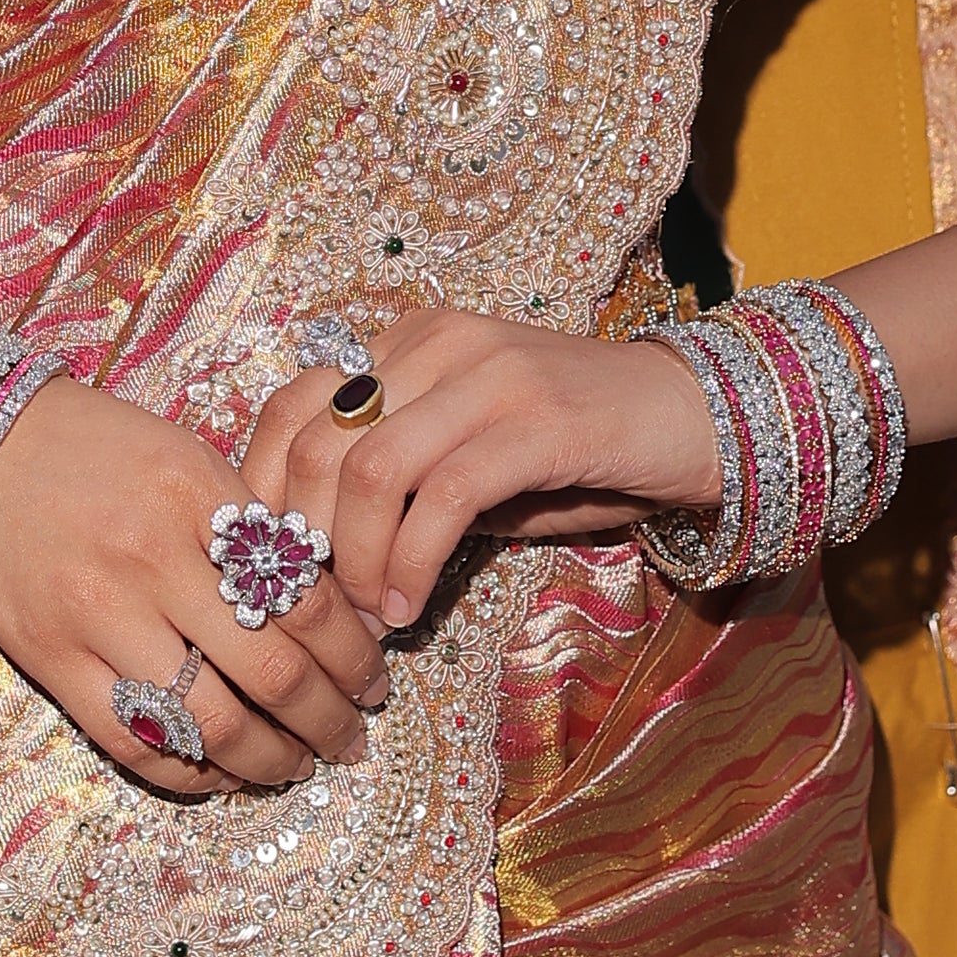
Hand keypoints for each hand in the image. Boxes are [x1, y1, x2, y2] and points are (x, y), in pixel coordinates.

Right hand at [0, 376, 392, 798]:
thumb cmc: (92, 449)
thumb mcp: (187, 458)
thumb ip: (252, 527)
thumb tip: (328, 611)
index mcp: (199, 496)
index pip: (307, 599)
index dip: (354, 656)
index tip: (373, 681)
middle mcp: (153, 559)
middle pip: (273, 673)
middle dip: (328, 721)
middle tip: (350, 739)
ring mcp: (98, 616)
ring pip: (211, 723)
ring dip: (269, 760)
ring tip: (296, 766)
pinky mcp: (52, 661)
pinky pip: (135, 743)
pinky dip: (191, 773)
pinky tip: (222, 774)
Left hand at [231, 309, 715, 634]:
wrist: (694, 417)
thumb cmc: (577, 446)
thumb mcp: (474, 449)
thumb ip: (406, 476)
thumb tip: (323, 551)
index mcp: (411, 341)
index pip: (295, 401)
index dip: (263, 486)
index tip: (271, 560)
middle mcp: (438, 343)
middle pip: (319, 439)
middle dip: (304, 537)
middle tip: (321, 603)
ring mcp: (489, 376)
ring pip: (373, 469)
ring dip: (357, 560)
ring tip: (370, 615)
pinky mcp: (537, 422)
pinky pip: (444, 498)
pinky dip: (412, 564)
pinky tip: (411, 606)